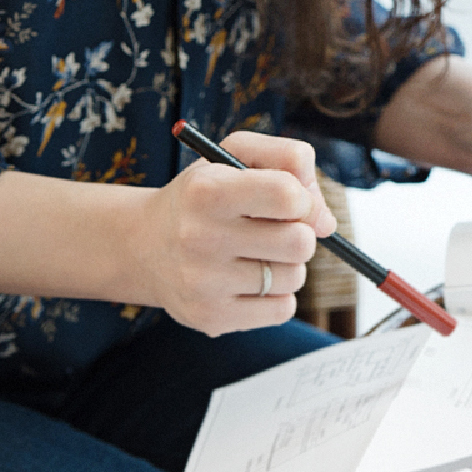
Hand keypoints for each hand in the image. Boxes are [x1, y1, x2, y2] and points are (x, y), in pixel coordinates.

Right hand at [134, 130, 336, 336]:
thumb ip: (290, 159)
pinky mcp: (211, 318)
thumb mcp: (236, 153)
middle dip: (300, 233)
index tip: (292, 201)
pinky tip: (249, 280)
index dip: (303, 198)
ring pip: (295, 277)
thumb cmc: (205, 194)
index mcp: (206, 189)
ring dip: (287, 264)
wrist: (145, 244)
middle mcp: (199, 237)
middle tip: (275, 228)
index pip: (287, 195)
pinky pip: (283, 310)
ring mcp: (203, 283)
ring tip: (255, 253)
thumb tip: (326, 221)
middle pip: (300, 243)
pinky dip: (277, 294)